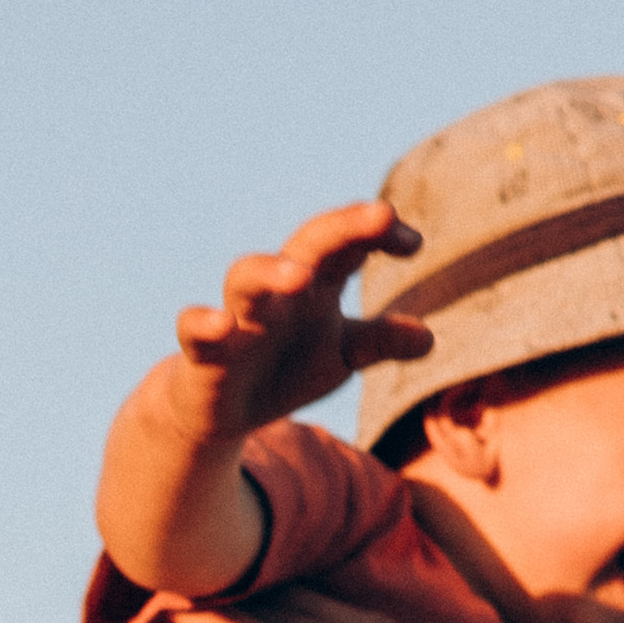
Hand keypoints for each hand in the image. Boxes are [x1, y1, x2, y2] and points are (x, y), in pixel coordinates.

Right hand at [145, 199, 432, 449]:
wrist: (217, 408)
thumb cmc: (284, 366)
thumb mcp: (339, 355)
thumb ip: (379, 342)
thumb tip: (429, 338)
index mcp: (316, 286)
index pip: (349, 245)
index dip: (379, 235)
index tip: (413, 243)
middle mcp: (278, 291)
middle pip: (307, 244)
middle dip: (342, 227)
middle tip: (381, 214)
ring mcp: (237, 317)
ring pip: (246, 278)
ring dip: (272, 272)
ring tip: (300, 276)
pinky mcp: (202, 353)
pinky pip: (193, 329)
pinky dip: (202, 324)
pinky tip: (221, 327)